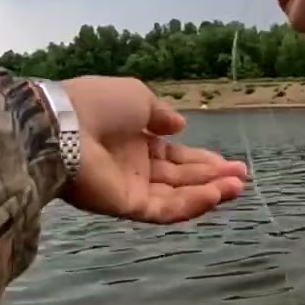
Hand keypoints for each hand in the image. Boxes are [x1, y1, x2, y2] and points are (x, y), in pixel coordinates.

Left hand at [57, 76, 247, 223]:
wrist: (63, 126)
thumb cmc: (98, 104)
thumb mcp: (137, 97)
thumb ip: (161, 115)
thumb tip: (182, 126)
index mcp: (134, 139)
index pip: (174, 155)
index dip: (201, 159)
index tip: (227, 163)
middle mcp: (133, 166)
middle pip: (180, 176)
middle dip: (212, 177)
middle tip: (241, 176)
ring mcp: (130, 187)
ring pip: (176, 195)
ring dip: (208, 192)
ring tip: (237, 188)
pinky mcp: (126, 205)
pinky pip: (163, 208)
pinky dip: (190, 204)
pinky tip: (214, 195)